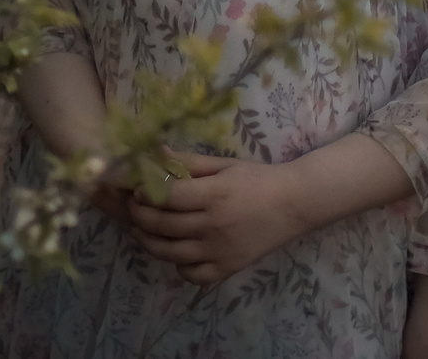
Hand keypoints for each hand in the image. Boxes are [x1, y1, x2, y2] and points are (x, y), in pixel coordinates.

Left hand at [123, 152, 312, 285]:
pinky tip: (176, 250)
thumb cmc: (256, 179)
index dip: (145, 193)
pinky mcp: (228, 269)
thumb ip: (188, 161)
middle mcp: (214, 226)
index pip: (167, 197)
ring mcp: (220, 251)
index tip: (136, 189)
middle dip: (139, 215)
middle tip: (133, 206)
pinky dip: (178, 265)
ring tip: (142, 228)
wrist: (294, 204)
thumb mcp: (223, 164)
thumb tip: (153, 153)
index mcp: (214, 195)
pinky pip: (192, 274)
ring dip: (148, 241)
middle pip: (163, 225)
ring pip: (170, 253)